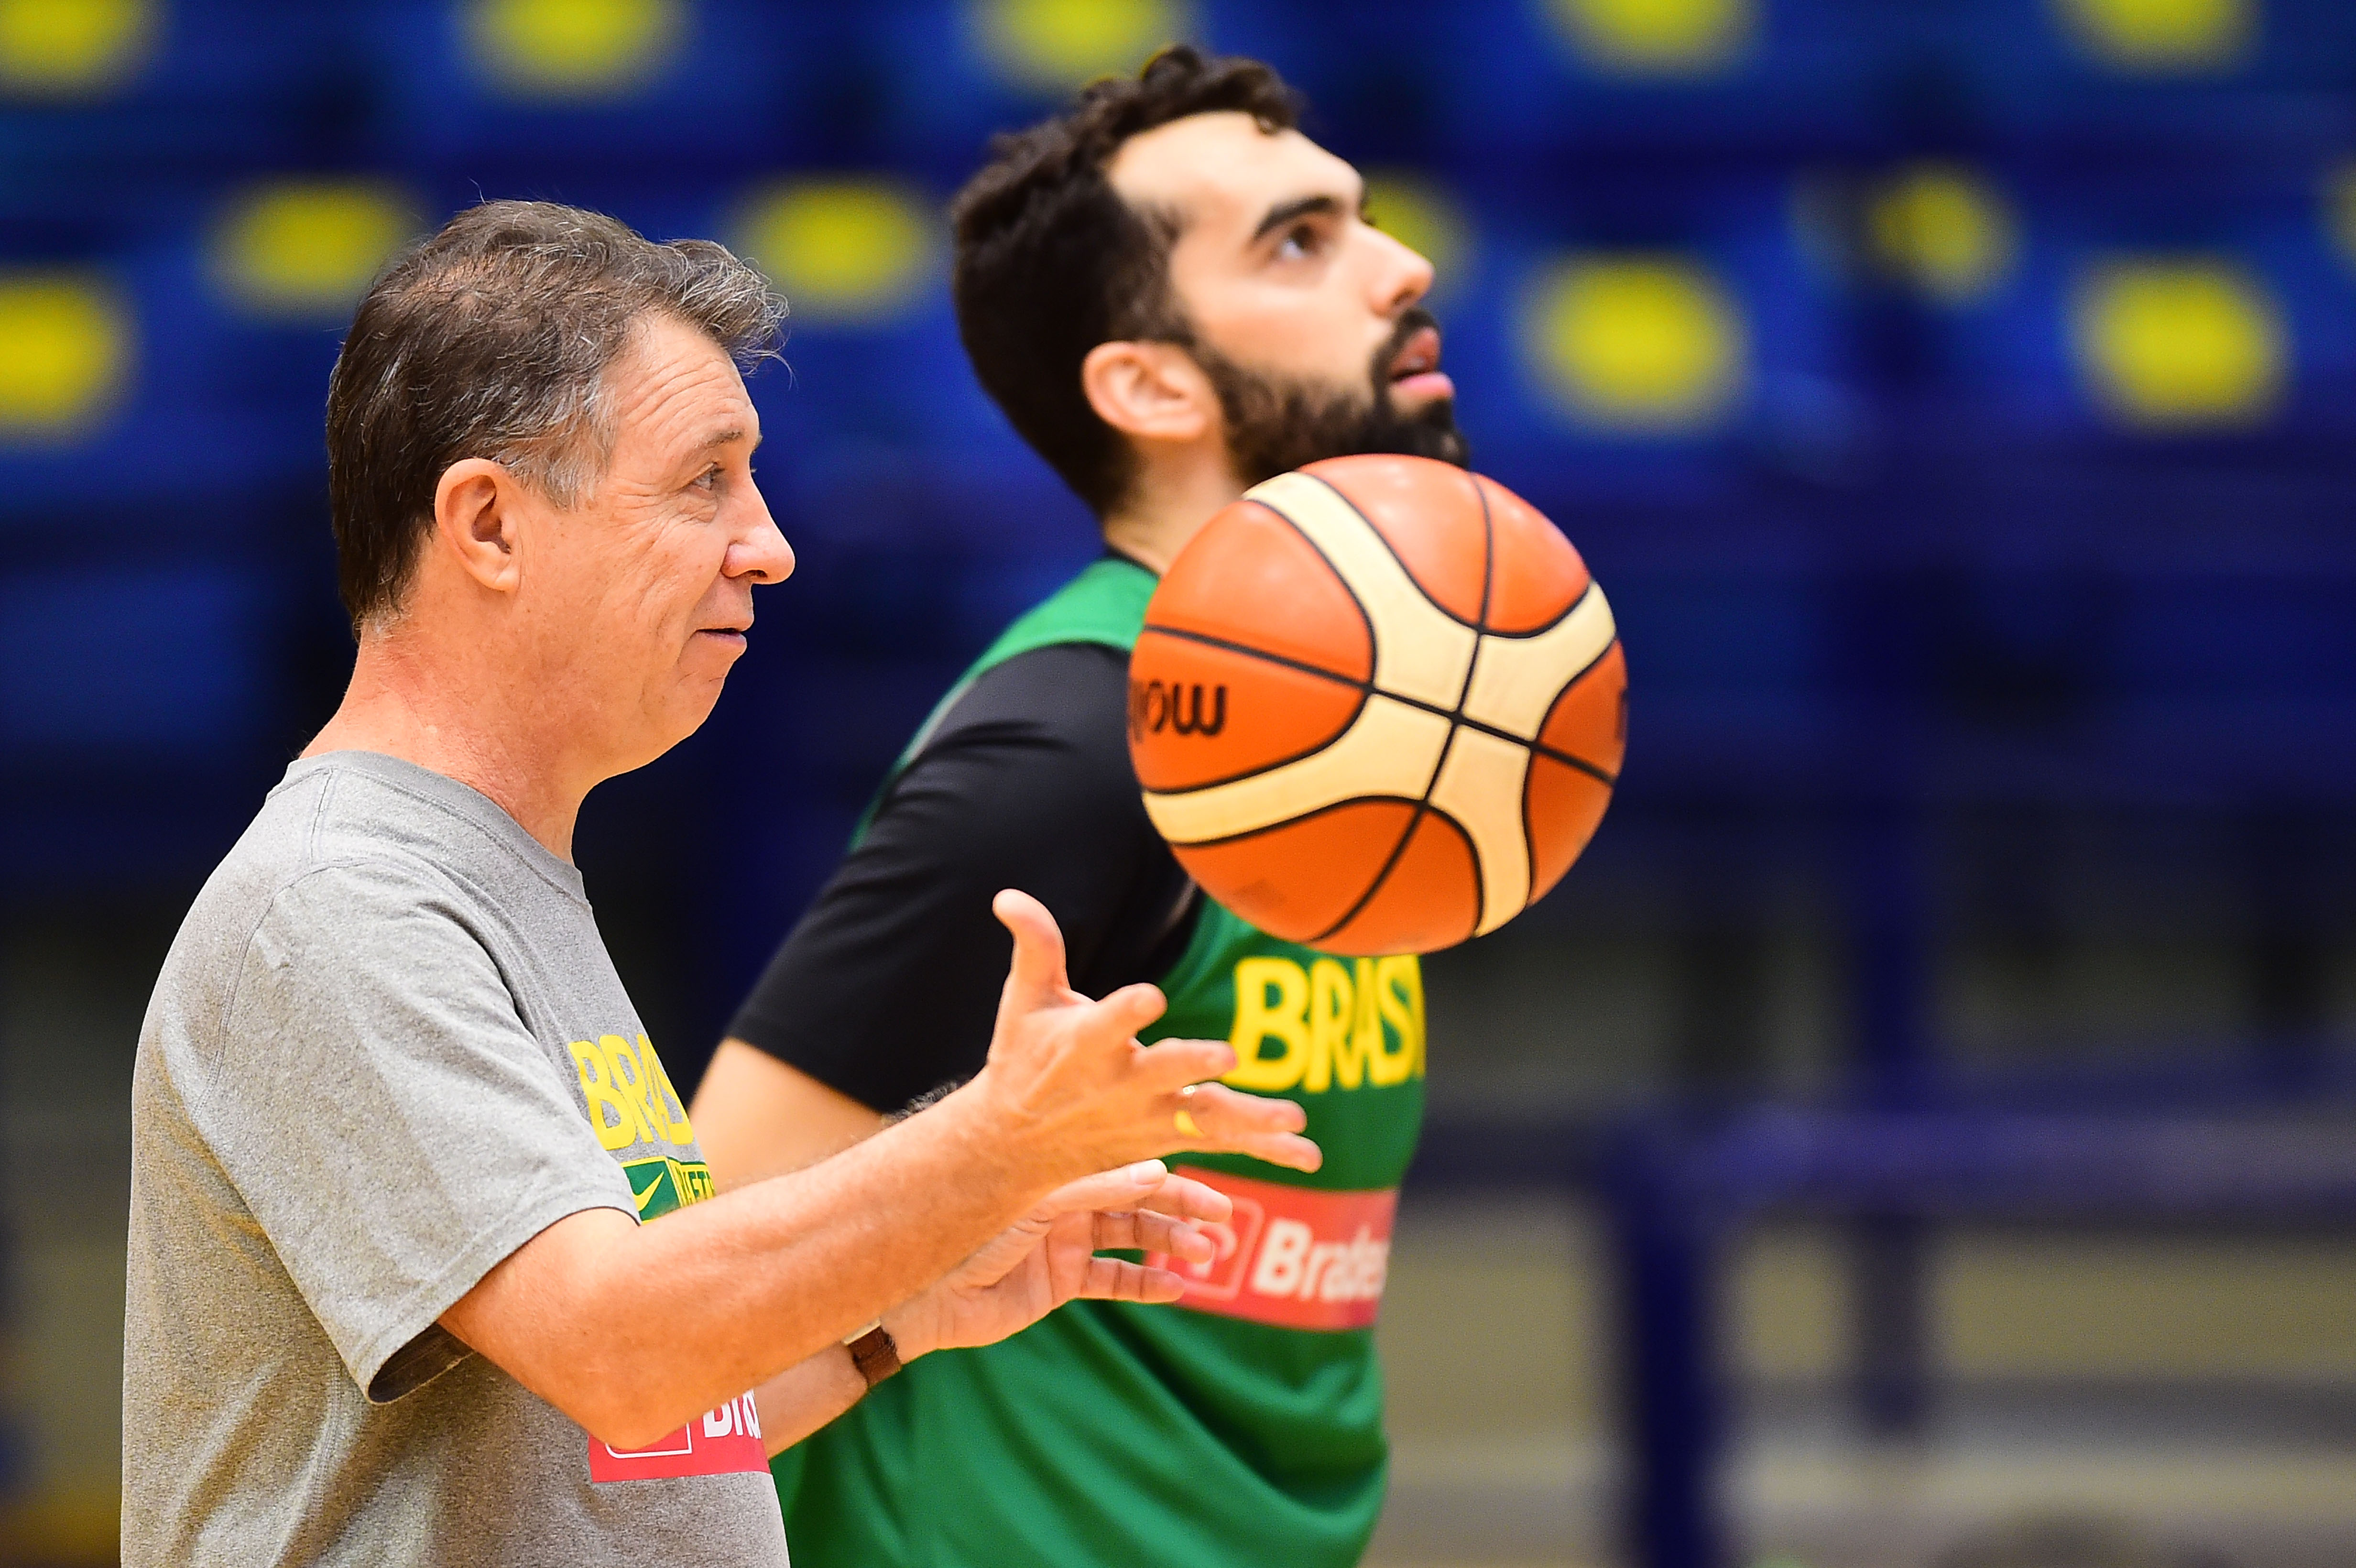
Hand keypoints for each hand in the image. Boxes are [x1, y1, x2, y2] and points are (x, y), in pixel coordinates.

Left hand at [882, 1161, 1232, 1358]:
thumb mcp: (1037, 1204)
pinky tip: (1177, 1288)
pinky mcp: (1062, 1282)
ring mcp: (1068, 1241)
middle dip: (1182, 1208)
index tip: (1204, 1175)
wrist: (927, 1294)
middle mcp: (1070, 1201)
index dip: (1167, 1171)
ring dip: (1172, 1246)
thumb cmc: (971, 1232)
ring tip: (1207, 1255)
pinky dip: (1146, 1284)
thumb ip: (1096, 1189)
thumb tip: (1158, 1172)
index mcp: (1062, 1169)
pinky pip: (1114, 1281)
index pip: (1125, 1163)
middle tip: (1224, 1219)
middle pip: (1138, 1200)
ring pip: (1133, 1239)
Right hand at [966, 890, 1319, 1184]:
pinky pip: (1221, 1144)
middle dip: (1192, 1064)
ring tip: (1295, 1120)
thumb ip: (1035, 946)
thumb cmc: (1024, 1058)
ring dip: (1250, 1120)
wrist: (1013, 1145)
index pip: (1107, 1024)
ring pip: (1202, 1119)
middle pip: (1162, 1073)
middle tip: (1226, 1056)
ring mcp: (1147, 1117)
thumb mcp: (1024, 1001)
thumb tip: (1009, 895)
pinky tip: (1310, 1154)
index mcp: (1085, 1045)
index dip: (1127, 1010)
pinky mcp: (1167, 1139)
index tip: (1150, 996)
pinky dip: (1264, 1148)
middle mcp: (1120, 1084)